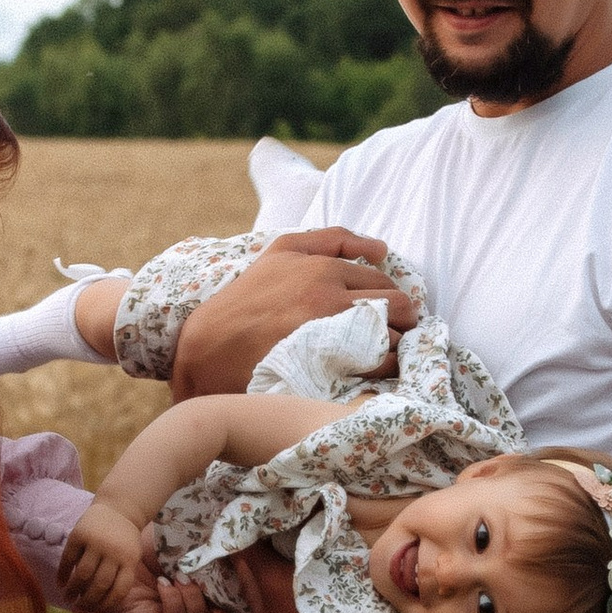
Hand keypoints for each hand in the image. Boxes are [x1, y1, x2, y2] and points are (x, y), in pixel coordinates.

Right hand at [58, 499, 158, 612]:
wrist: (120, 507)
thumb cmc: (125, 539)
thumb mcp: (131, 557)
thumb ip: (120, 578)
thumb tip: (101, 609)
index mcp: (129, 560)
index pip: (118, 590)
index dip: (105, 605)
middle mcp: (113, 552)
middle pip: (99, 585)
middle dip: (87, 601)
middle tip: (78, 609)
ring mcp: (96, 542)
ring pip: (82, 574)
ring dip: (72, 590)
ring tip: (68, 598)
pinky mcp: (79, 534)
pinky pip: (68, 559)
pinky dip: (63, 574)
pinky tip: (60, 583)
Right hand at [173, 233, 417, 399]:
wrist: (207, 350)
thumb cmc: (246, 300)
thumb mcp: (281, 251)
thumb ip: (332, 240)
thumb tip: (383, 248)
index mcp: (322, 269)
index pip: (385, 283)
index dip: (393, 300)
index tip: (388, 315)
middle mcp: (330, 298)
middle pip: (398, 307)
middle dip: (404, 321)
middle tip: (396, 334)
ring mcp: (329, 334)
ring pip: (392, 339)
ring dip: (395, 347)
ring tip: (379, 356)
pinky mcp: (325, 368)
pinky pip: (377, 368)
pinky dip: (383, 371)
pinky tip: (369, 373)